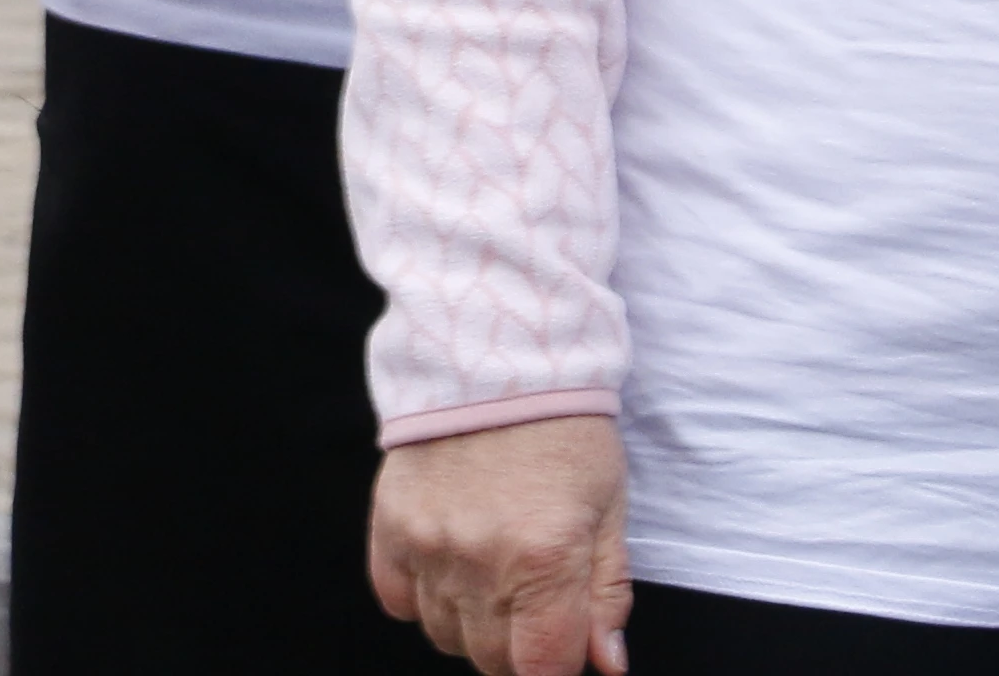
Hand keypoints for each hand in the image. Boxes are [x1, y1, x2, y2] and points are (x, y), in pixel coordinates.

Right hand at [371, 414, 630, 675]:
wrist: (494, 355)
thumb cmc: (564, 430)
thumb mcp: (608, 509)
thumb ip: (607, 593)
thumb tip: (606, 664)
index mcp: (545, 559)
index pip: (542, 669)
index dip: (555, 670)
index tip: (561, 648)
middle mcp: (480, 560)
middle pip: (491, 660)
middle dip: (519, 646)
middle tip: (534, 602)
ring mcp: (428, 543)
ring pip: (444, 634)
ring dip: (471, 622)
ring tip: (492, 574)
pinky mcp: (390, 523)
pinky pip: (396, 599)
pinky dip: (420, 596)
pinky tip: (448, 565)